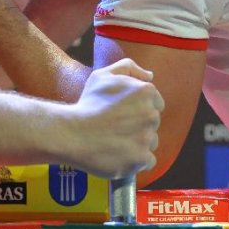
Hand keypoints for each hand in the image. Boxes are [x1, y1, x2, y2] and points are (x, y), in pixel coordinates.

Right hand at [64, 58, 162, 178]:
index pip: (155, 103)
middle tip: (115, 127)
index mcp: (146, 92)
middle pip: (153, 123)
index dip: (138, 108)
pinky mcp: (141, 158)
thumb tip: (150, 75)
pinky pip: (148, 160)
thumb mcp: (102, 75)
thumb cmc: (87, 103)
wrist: (72, 133)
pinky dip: (136, 159)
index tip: (122, 113)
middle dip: (138, 125)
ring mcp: (147, 138)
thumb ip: (128, 68)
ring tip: (115, 141)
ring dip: (138, 142)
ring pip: (151, 142)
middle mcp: (151, 114)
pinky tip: (120, 154)